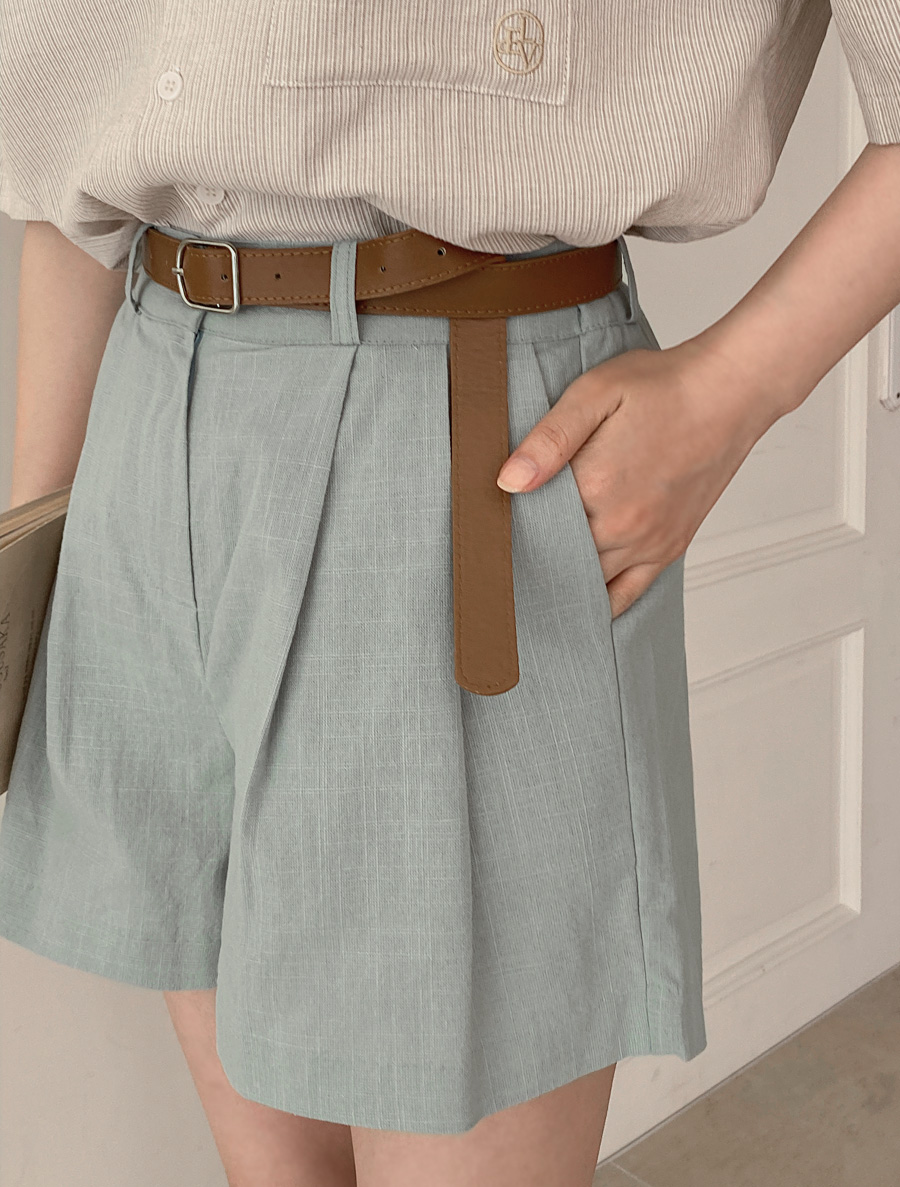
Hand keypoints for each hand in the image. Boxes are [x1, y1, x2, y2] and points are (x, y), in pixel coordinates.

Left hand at [496, 337, 782, 617]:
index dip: (506, 534)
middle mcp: (622, 525)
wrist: (729, 392)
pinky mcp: (669, 547)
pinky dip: (601, 603)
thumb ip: (548, 439)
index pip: (533, 528)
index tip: (482, 543)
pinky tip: (578, 606)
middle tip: (495, 573)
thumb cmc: (662, 386)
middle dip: (527, 563)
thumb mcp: (594, 394)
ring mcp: (648, 542)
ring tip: (526, 591)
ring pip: (588, 584)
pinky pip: (629, 593)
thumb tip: (508, 481)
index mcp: (595, 487)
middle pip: (557, 562)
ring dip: (559, 585)